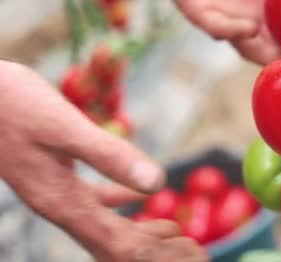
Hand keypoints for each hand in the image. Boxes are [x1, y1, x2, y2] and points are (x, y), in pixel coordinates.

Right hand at [0, 62, 207, 261]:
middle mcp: (60, 206)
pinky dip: (121, 206)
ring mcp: (55, 193)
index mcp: (66, 203)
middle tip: (193, 249)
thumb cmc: (11, 104)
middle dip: (155, 252)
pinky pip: (94, 203)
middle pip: (115, 246)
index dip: (158, 255)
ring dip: (141, 233)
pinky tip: (136, 197)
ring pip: (106, 227)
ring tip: (175, 232)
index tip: (191, 253)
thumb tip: (159, 183)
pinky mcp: (53, 176)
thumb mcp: (65, 127)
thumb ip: (110, 155)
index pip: (120, 247)